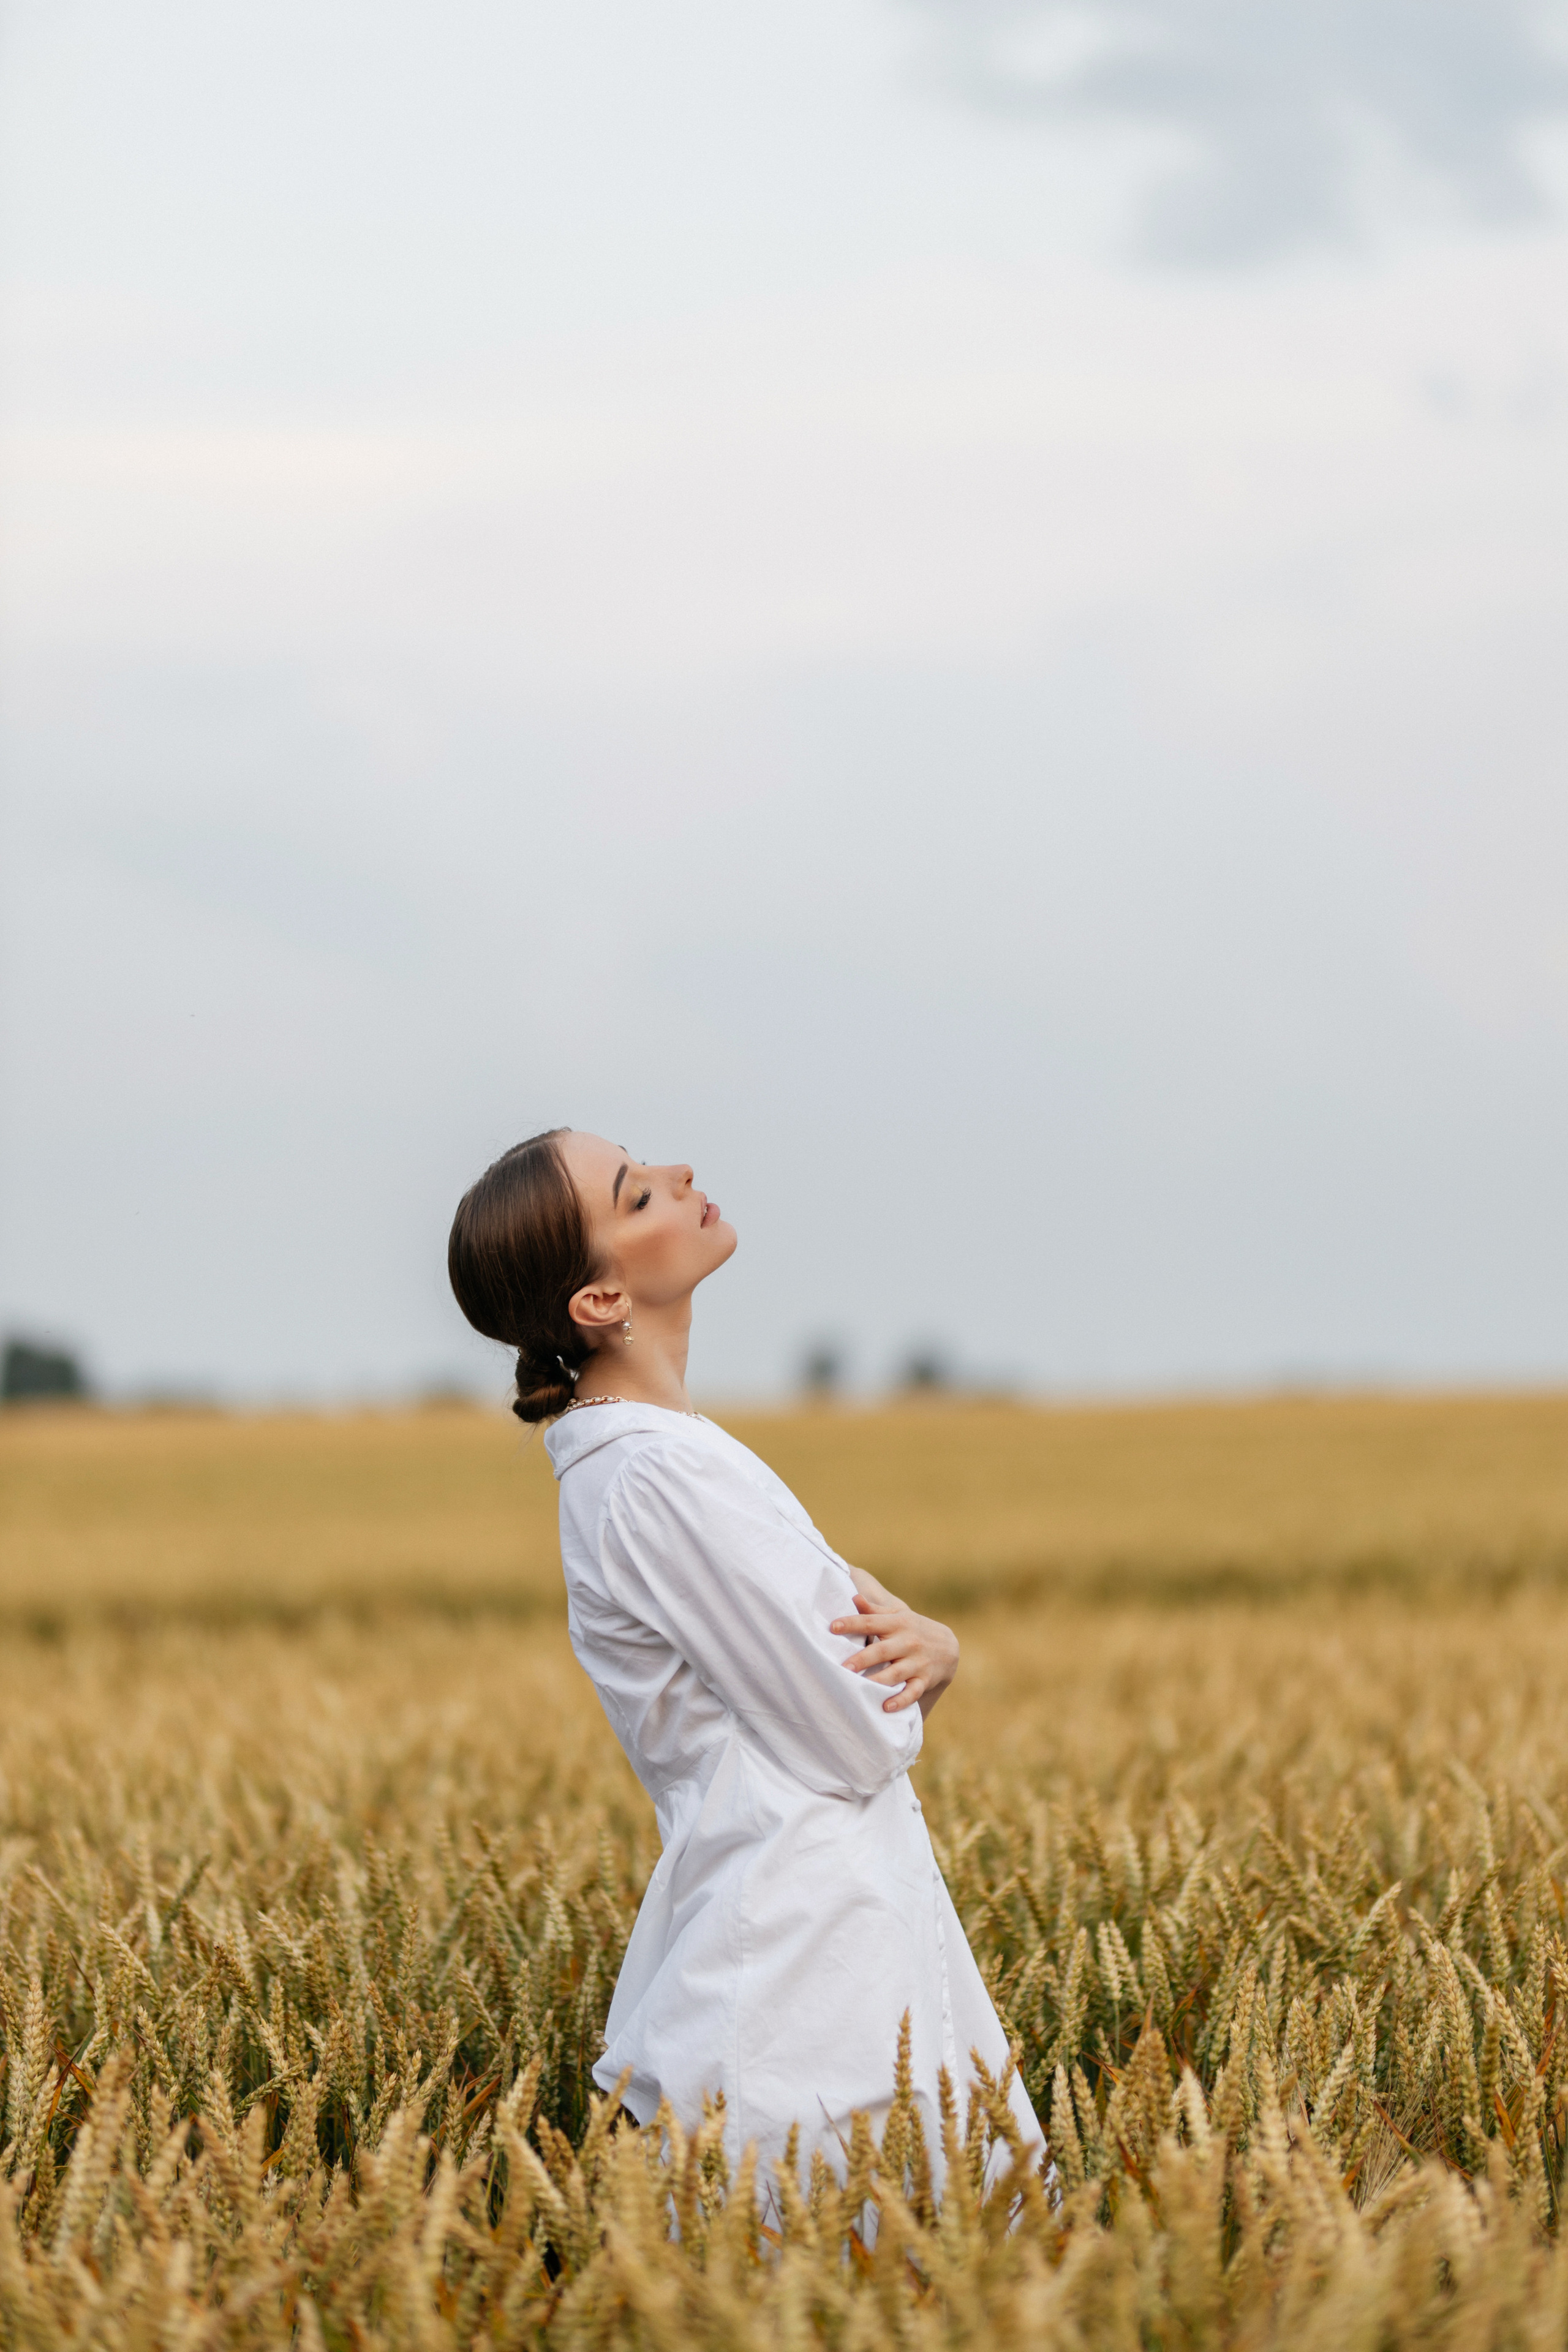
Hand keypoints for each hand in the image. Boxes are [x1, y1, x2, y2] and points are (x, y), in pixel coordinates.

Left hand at [829, 1570, 959, 1717]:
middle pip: (881, 1650)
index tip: (832, 1627)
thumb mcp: (898, 1615)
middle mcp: (907, 1642)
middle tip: (842, 1667)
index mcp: (898, 1624)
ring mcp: (917, 1662)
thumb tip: (854, 1597)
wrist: (949, 1647)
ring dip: (878, 1680)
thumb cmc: (914, 1629)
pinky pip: (912, 1692)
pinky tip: (886, 1707)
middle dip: (862, 1659)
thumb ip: (875, 1610)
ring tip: (859, 1687)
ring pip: (895, 1673)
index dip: (852, 1623)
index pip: (871, 1622)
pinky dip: (901, 1700)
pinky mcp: (924, 1680)